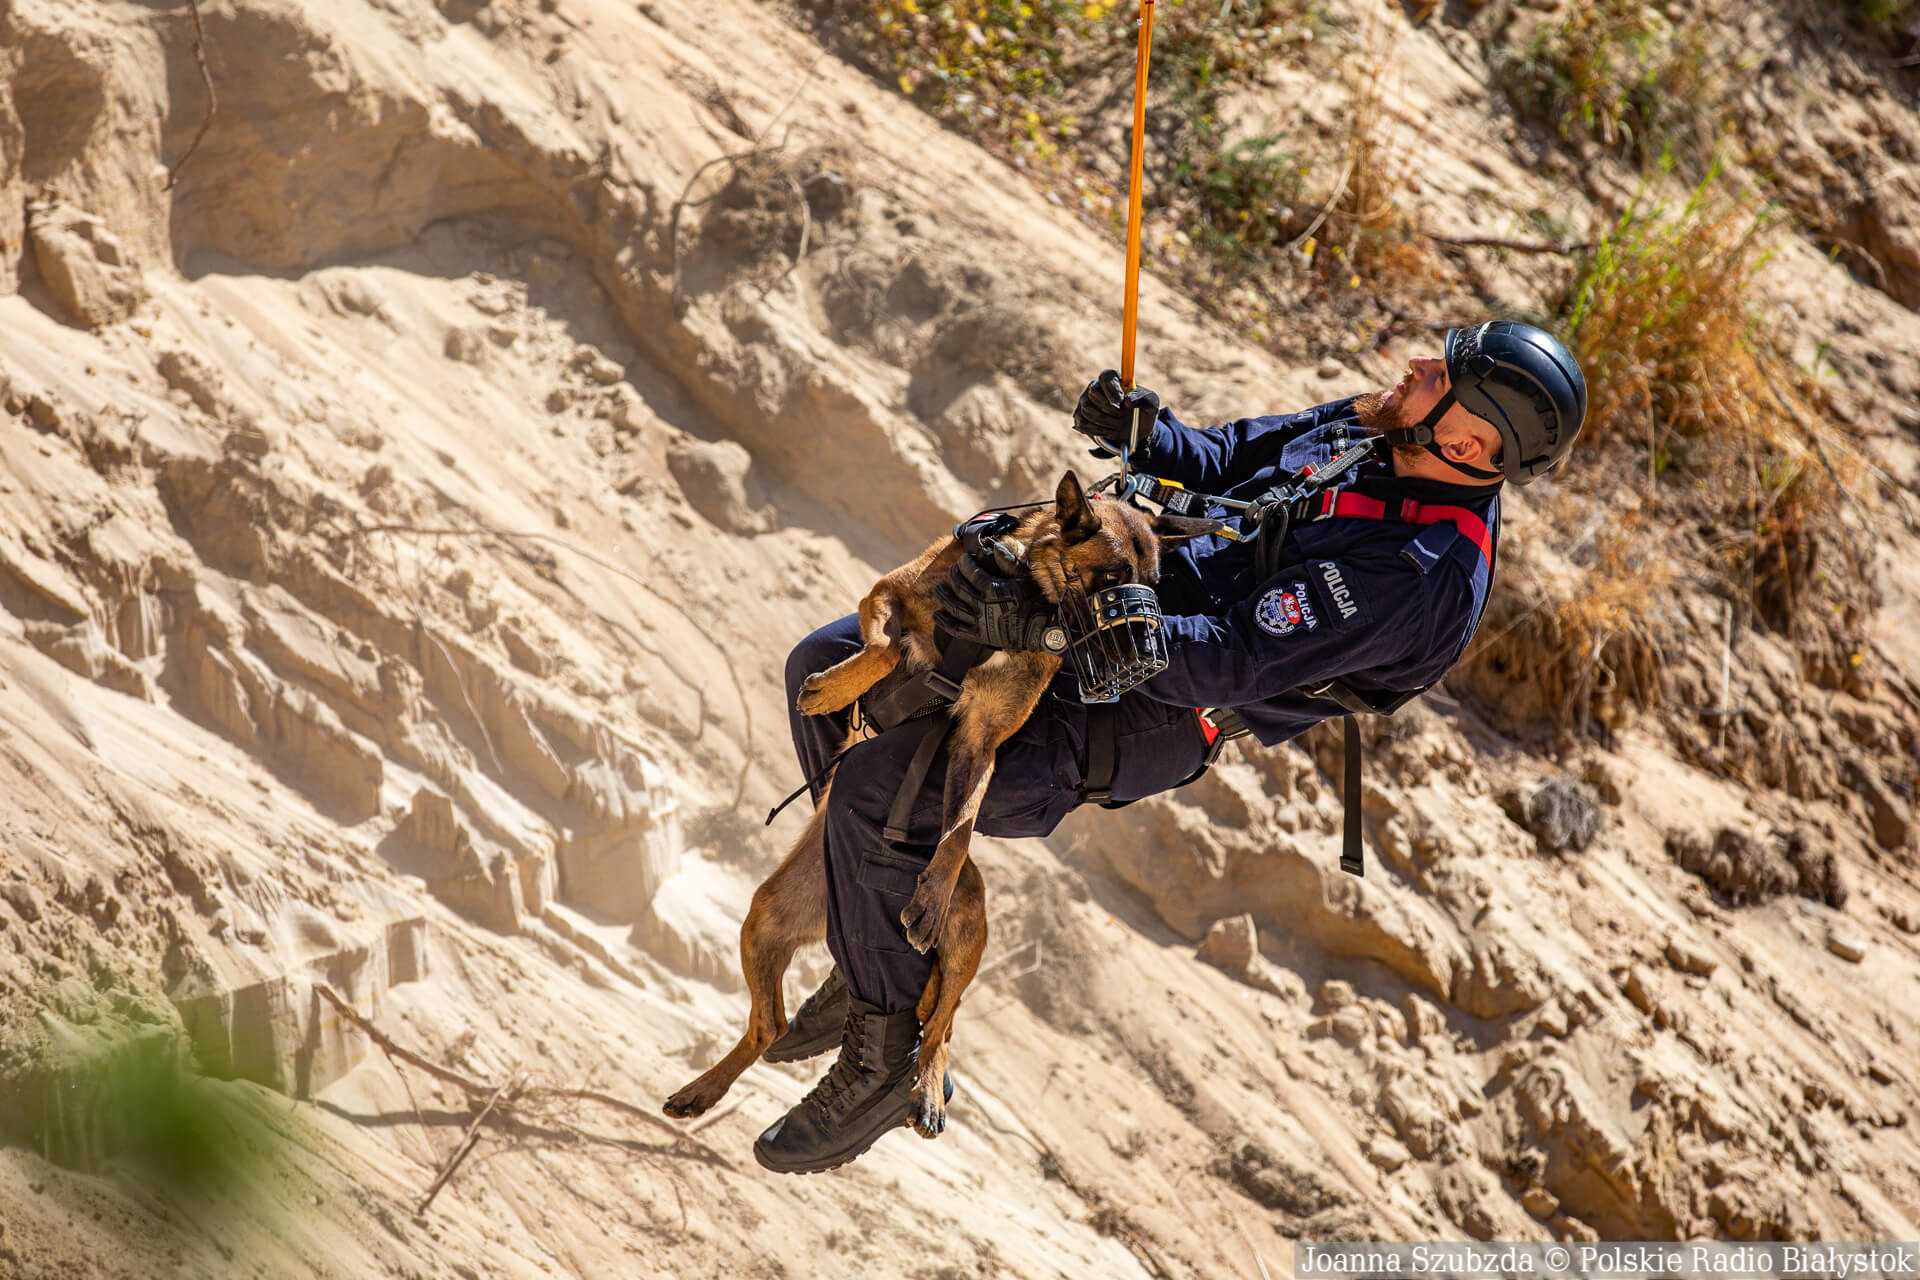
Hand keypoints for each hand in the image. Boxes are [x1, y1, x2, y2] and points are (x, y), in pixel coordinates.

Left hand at [933, 552, 1067, 653]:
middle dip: (953, 576)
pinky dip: (944, 621)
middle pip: (959, 587)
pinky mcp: (980, 636)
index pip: (971, 572)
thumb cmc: (1036, 600)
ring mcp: (980, 622)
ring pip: (954, 606)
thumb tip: (993, 546)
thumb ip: (1007, 561)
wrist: (1043, 630)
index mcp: (994, 589)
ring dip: (943, 596)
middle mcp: (983, 605)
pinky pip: (956, 629)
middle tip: (953, 570)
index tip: (964, 559)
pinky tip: (938, 614)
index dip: (964, 563)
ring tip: (938, 588)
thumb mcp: (1024, 577)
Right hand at [1072, 370, 1159, 457]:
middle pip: (1093, 393)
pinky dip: (1096, 430)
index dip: (1111, 388)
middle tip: (1121, 417)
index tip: (1119, 401)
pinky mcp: (1080, 417)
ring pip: (1087, 409)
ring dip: (1105, 421)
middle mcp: (1097, 387)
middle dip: (1109, 408)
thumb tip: (1128, 400)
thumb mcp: (1151, 404)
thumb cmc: (1142, 414)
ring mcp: (1085, 401)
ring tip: (1117, 426)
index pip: (1106, 376)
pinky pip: (1082, 423)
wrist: (1134, 433)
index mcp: (1114, 380)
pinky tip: (1107, 432)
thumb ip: (1144, 398)